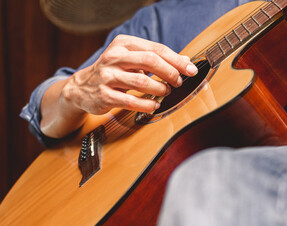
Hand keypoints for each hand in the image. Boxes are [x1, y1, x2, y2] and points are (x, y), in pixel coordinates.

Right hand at [62, 34, 197, 114]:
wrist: (81, 88)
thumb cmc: (113, 72)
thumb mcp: (132, 60)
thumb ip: (156, 59)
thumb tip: (185, 61)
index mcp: (123, 44)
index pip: (155, 49)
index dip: (176, 60)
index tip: (190, 69)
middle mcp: (114, 57)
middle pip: (149, 61)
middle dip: (170, 72)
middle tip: (178, 82)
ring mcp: (107, 76)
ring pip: (141, 81)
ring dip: (160, 89)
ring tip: (166, 92)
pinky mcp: (104, 95)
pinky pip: (130, 101)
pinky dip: (147, 104)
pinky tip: (154, 105)